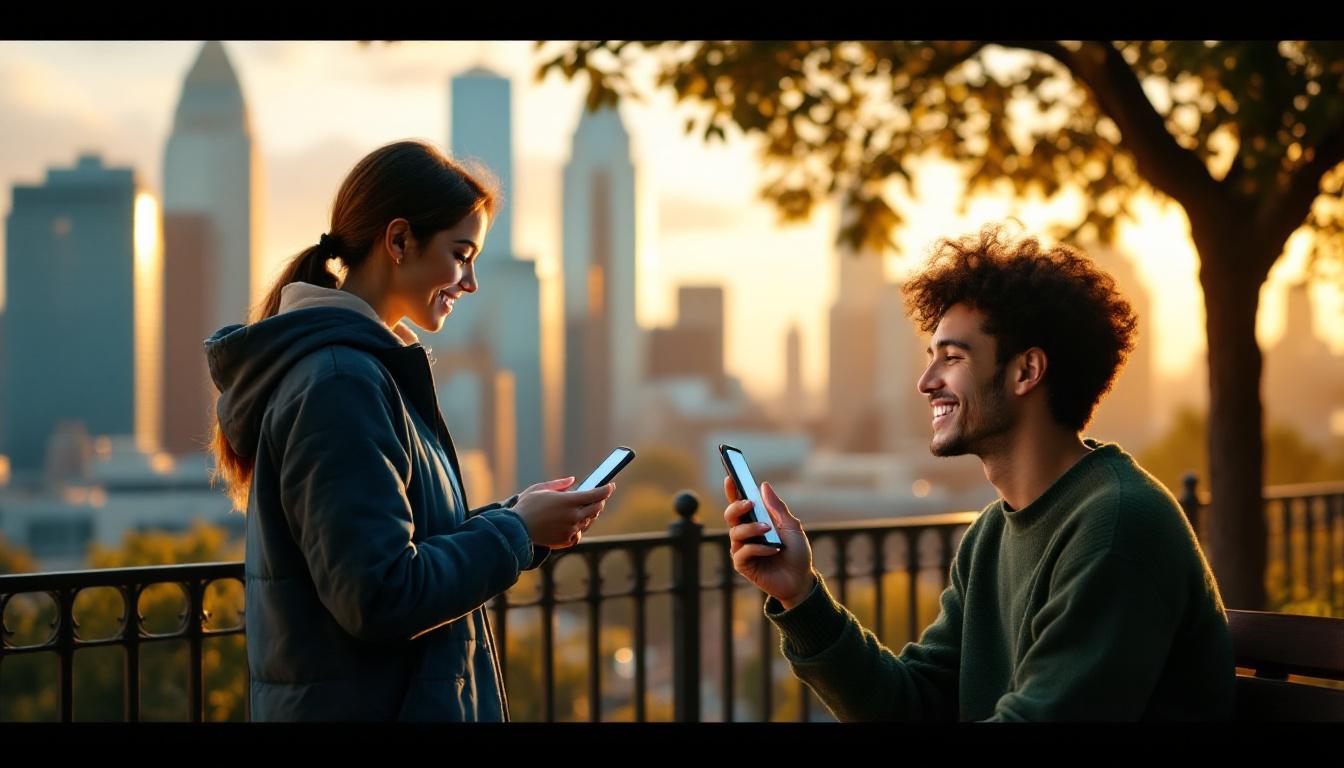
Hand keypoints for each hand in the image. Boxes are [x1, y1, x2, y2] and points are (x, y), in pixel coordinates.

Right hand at [513, 477, 614, 548]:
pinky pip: (579, 533)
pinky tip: (576, 523)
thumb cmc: (526, 506)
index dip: (607, 489)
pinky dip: (580, 527)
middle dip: (600, 501)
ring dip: (591, 514)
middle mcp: (573, 516)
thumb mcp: (540, 488)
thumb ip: (559, 484)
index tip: (611, 485)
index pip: (597, 494)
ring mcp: (570, 529)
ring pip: (589, 521)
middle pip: (596, 508)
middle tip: (599, 496)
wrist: (516, 530)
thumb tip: (573, 481)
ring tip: (588, 508)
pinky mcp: (565, 540)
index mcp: (569, 501)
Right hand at [723, 476, 814, 608]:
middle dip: (736, 507)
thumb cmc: (797, 552)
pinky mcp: (742, 565)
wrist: (801, 579)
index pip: (739, 503)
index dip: (732, 490)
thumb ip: (777, 507)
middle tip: (749, 503)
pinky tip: (772, 550)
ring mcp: (742, 549)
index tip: (730, 477)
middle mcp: (746, 534)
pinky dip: (757, 548)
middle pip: (730, 515)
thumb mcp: (791, 526)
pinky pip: (743, 551)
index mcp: (755, 521)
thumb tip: (763, 485)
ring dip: (751, 528)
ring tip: (767, 529)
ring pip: (735, 532)